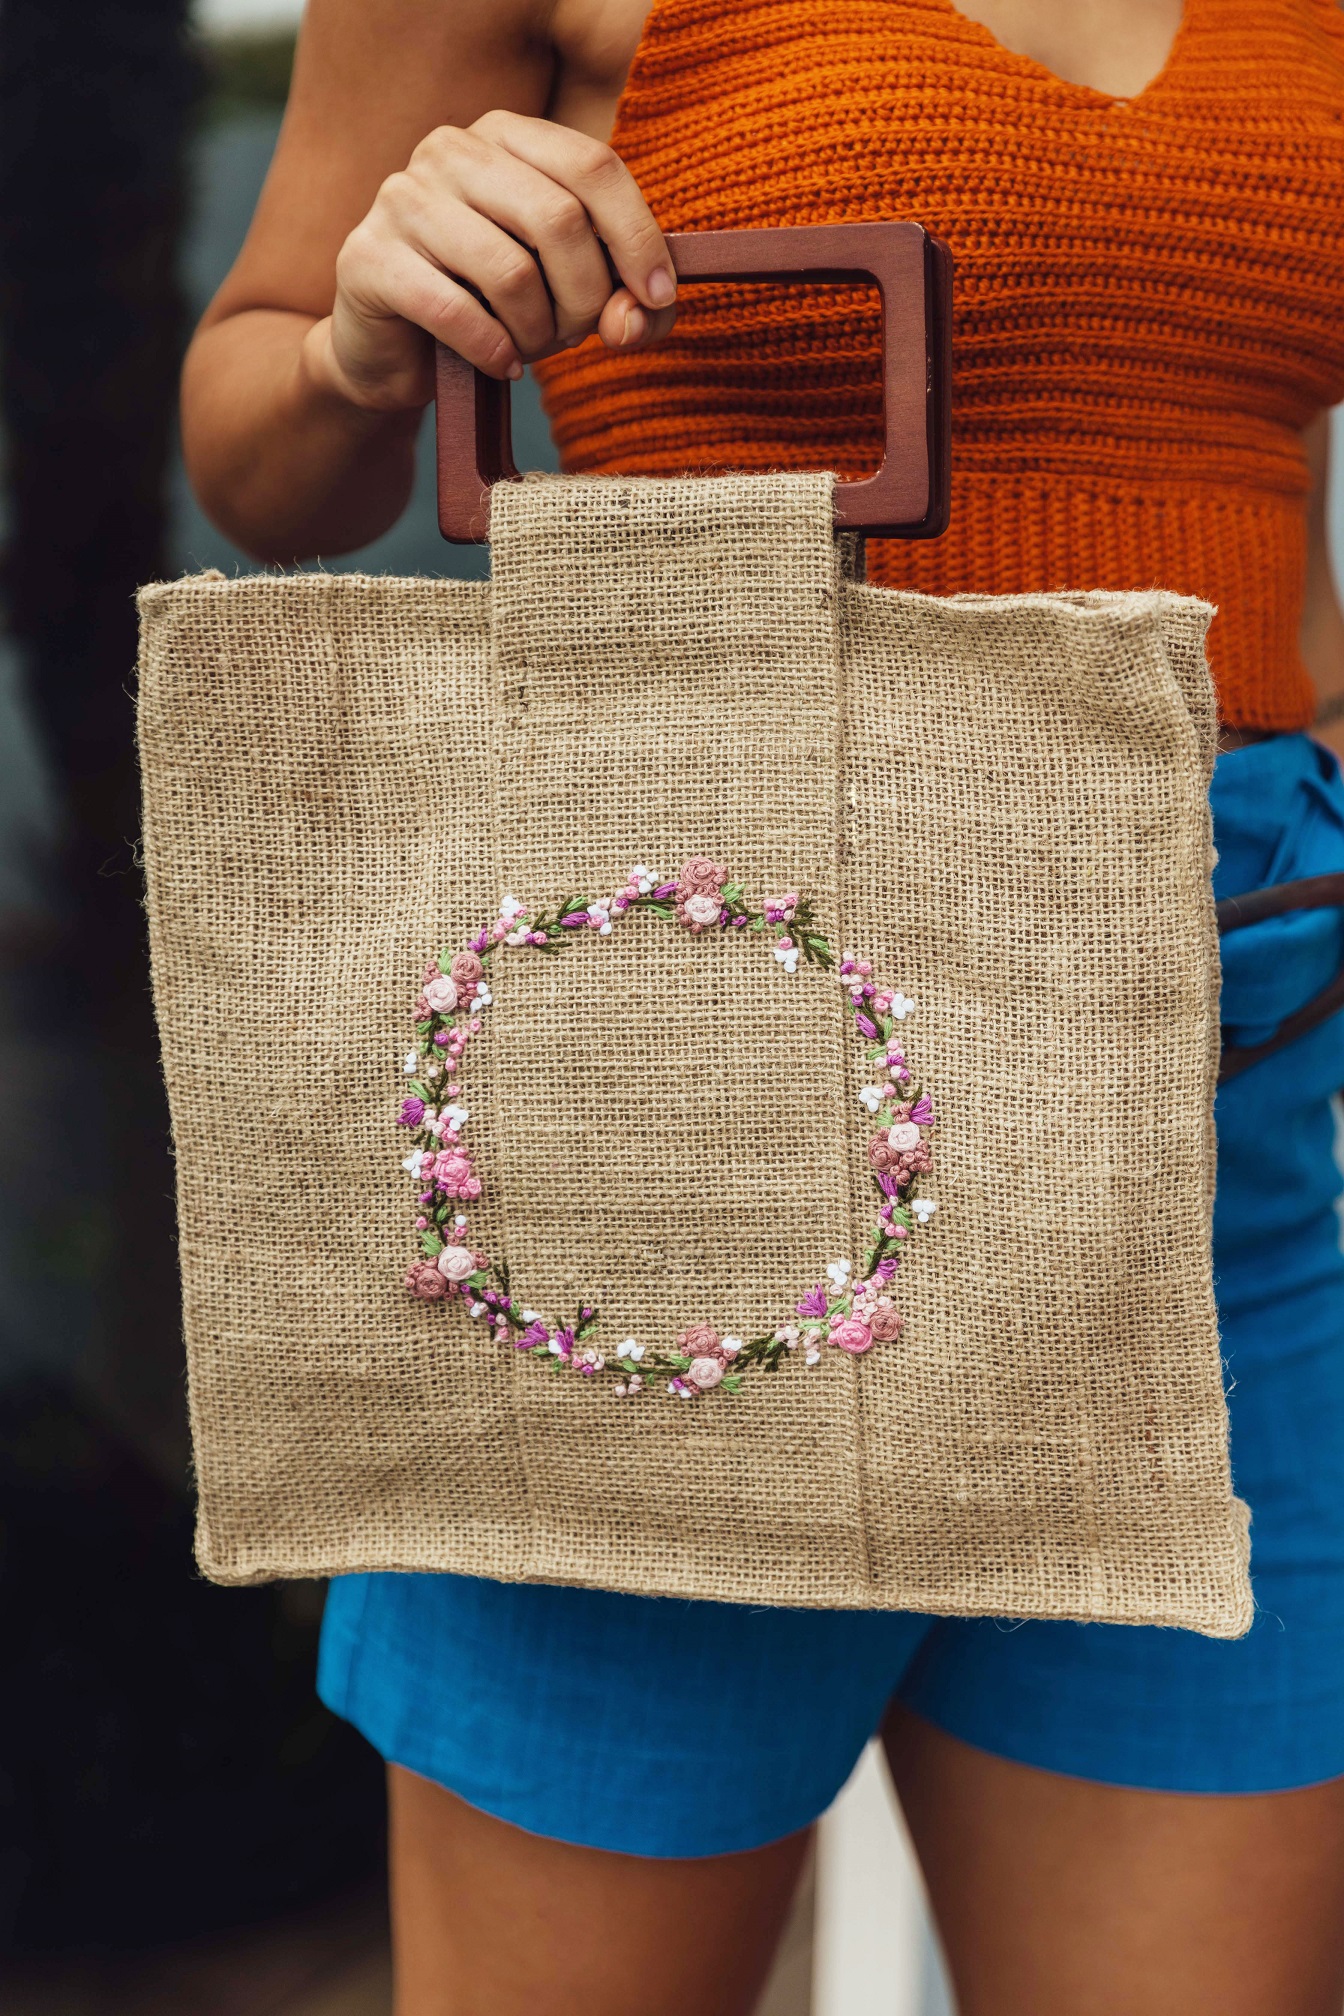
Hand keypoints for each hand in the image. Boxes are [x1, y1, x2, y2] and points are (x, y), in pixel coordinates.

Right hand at [301, 110, 676, 413]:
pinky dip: (493, 351)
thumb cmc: (490, 311)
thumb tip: (633, 318)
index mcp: (505, 137)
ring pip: (511, 271)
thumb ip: (627, 304)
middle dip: (584, 297)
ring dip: (537, 332)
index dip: (638, 237)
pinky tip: (499, 364)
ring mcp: (401, 198)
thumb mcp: (571, 299)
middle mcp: (449, 149)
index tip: (658, 297)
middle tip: (573, 335)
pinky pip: (457, 312)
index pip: (593, 165)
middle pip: (559, 219)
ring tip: (528, 349)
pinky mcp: (368, 259)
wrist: (393, 355)